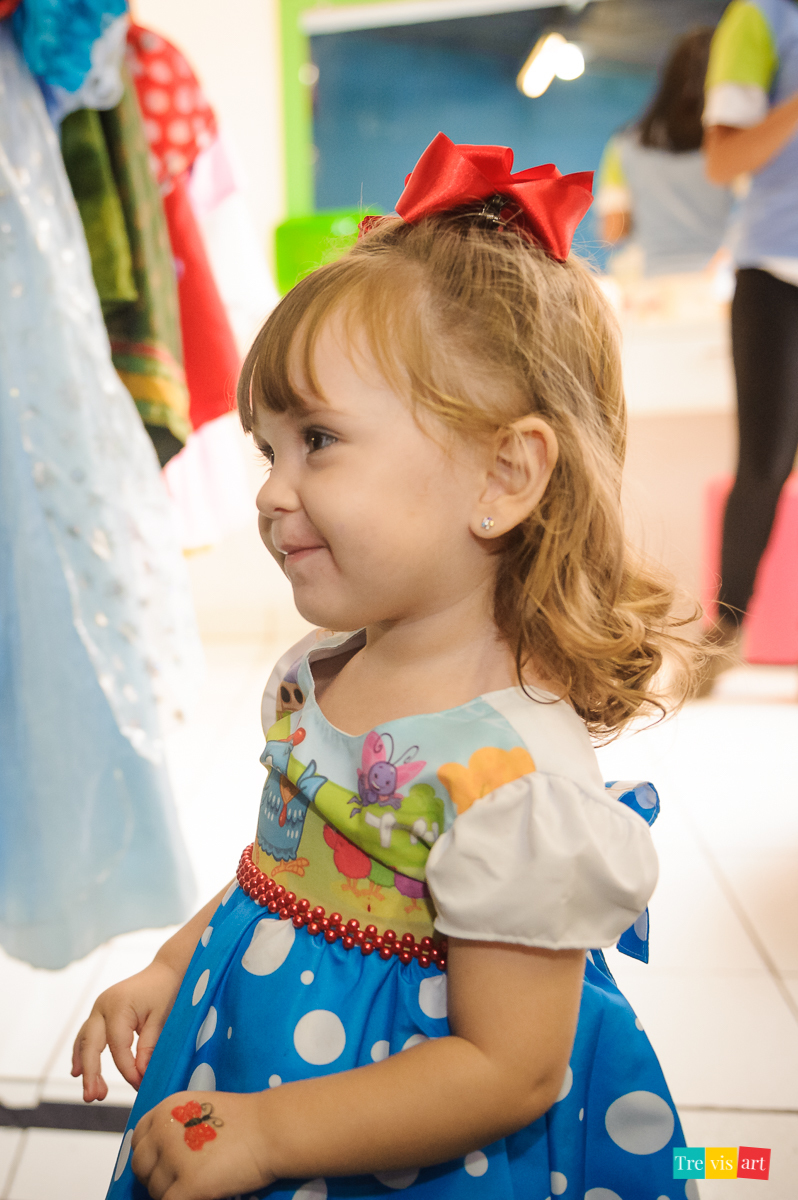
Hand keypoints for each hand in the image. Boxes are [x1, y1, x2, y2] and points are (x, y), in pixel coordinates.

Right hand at [71, 961, 182, 1100]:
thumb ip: (149, 1047)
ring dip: (86, 1067)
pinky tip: (78, 1071)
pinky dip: (83, 1053)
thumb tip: (139, 1075)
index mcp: (118, 1006)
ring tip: (91, 1093)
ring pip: (85, 1041)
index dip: (127, 1069)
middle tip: (94, 1097)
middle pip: (91, 1045)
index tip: (139, 1085)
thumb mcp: (163, 1019)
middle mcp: (103, 1006)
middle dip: (92, 1073)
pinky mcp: (101, 1012)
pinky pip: (87, 1035)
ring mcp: (99, 1008)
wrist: (167, 970)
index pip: (118, 1047)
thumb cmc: (167, 991)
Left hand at [131, 1090, 274, 1199]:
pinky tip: (200, 1194)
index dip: (150, 1154)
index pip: (137, 1139)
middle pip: (141, 1166)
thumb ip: (175, 1124)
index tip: (162, 1163)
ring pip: (155, 1190)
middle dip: (156, 1176)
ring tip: (197, 1184)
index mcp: (166, 1109)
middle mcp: (164, 1131)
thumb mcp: (201, 1107)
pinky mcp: (188, 1186)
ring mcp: (174, 1159)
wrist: (271, 1129)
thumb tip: (157, 1152)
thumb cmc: (245, 1119)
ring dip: (171, 1192)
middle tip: (179, 1179)